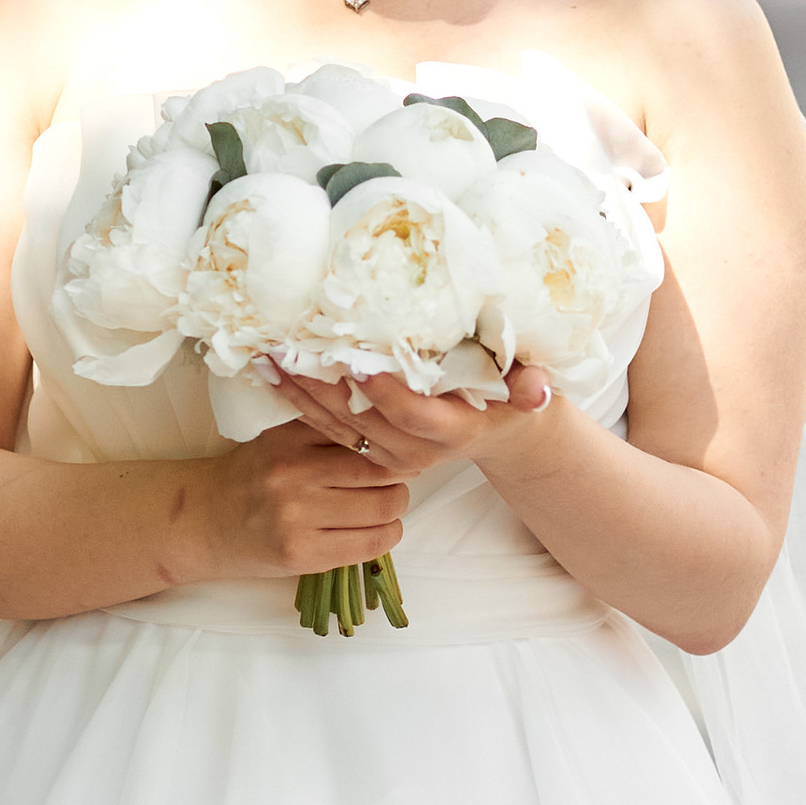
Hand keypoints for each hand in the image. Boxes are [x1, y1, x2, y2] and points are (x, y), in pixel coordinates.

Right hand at [199, 419, 414, 580]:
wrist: (203, 521)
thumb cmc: (251, 477)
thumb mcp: (280, 438)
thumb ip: (327, 430)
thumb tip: (393, 429)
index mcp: (290, 437)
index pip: (366, 435)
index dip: (392, 444)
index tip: (397, 450)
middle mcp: (293, 474)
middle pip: (382, 472)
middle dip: (400, 477)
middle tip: (396, 479)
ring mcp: (296, 518)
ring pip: (383, 509)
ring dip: (395, 508)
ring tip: (385, 505)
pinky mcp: (302, 555)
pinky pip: (370, 545)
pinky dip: (386, 536)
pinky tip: (377, 529)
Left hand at [260, 357, 555, 481]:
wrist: (498, 431)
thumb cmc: (510, 397)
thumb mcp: (527, 388)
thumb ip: (530, 387)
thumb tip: (536, 391)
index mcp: (452, 431)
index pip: (413, 415)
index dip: (385, 392)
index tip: (357, 362)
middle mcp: (416, 450)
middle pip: (363, 420)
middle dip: (325, 387)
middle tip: (293, 350)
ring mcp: (387, 454)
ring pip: (337, 426)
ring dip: (301, 392)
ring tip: (269, 357)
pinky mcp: (367, 449)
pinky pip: (326, 427)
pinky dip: (298, 400)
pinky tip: (271, 372)